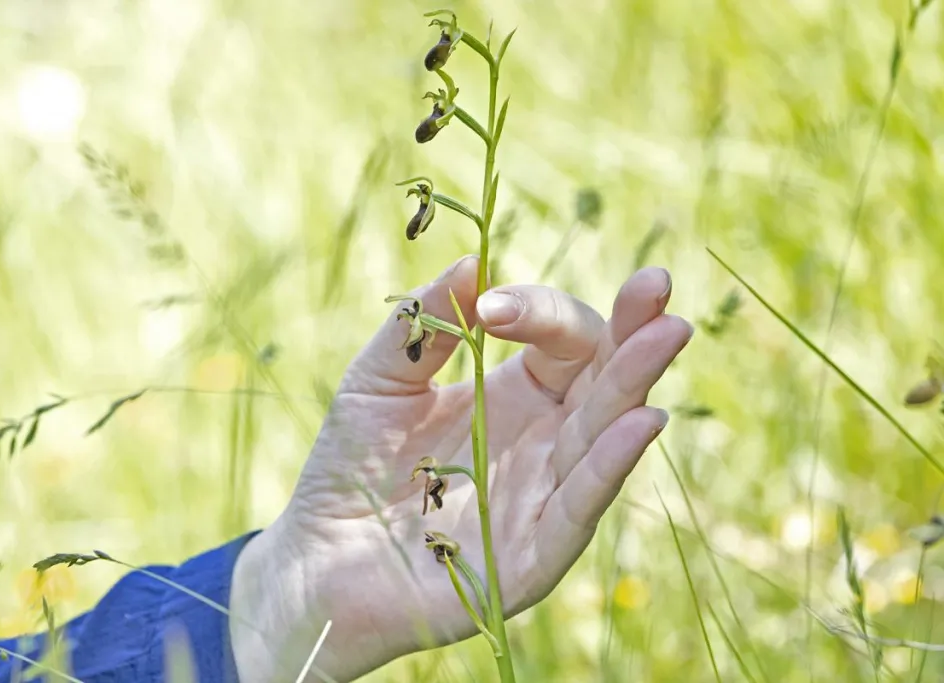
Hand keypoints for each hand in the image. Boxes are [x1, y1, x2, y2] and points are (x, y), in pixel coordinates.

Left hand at [229, 256, 692, 681]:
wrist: (313, 559)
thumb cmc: (350, 469)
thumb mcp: (380, 381)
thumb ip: (423, 324)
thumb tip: (474, 260)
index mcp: (515, 396)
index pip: (561, 341)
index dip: (539, 312)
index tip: (492, 307)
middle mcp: (543, 442)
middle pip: (603, 381)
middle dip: (631, 333)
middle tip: (657, 283)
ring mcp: (543, 497)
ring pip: (603, 435)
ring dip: (634, 385)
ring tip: (668, 332)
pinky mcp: (533, 556)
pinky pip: (579, 505)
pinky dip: (610, 465)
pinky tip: (641, 420)